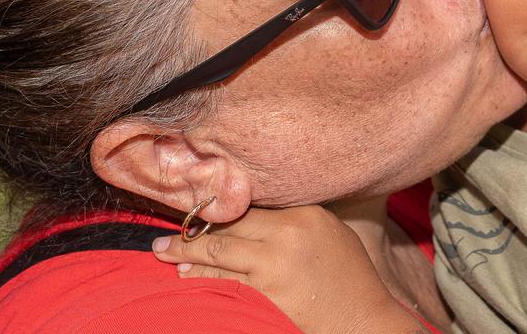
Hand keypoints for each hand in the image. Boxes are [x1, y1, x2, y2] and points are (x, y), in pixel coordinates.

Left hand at [152, 205, 427, 333]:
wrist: (364, 319)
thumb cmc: (351, 277)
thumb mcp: (330, 233)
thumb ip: (296, 220)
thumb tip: (255, 214)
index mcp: (304, 214)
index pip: (250, 206)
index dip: (219, 209)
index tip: (195, 208)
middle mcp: (287, 234)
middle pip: (229, 226)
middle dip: (192, 229)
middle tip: (163, 233)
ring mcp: (275, 265)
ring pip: (219, 252)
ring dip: (186, 253)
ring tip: (162, 251)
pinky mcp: (266, 294)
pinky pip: (224, 281)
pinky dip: (201, 277)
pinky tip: (184, 275)